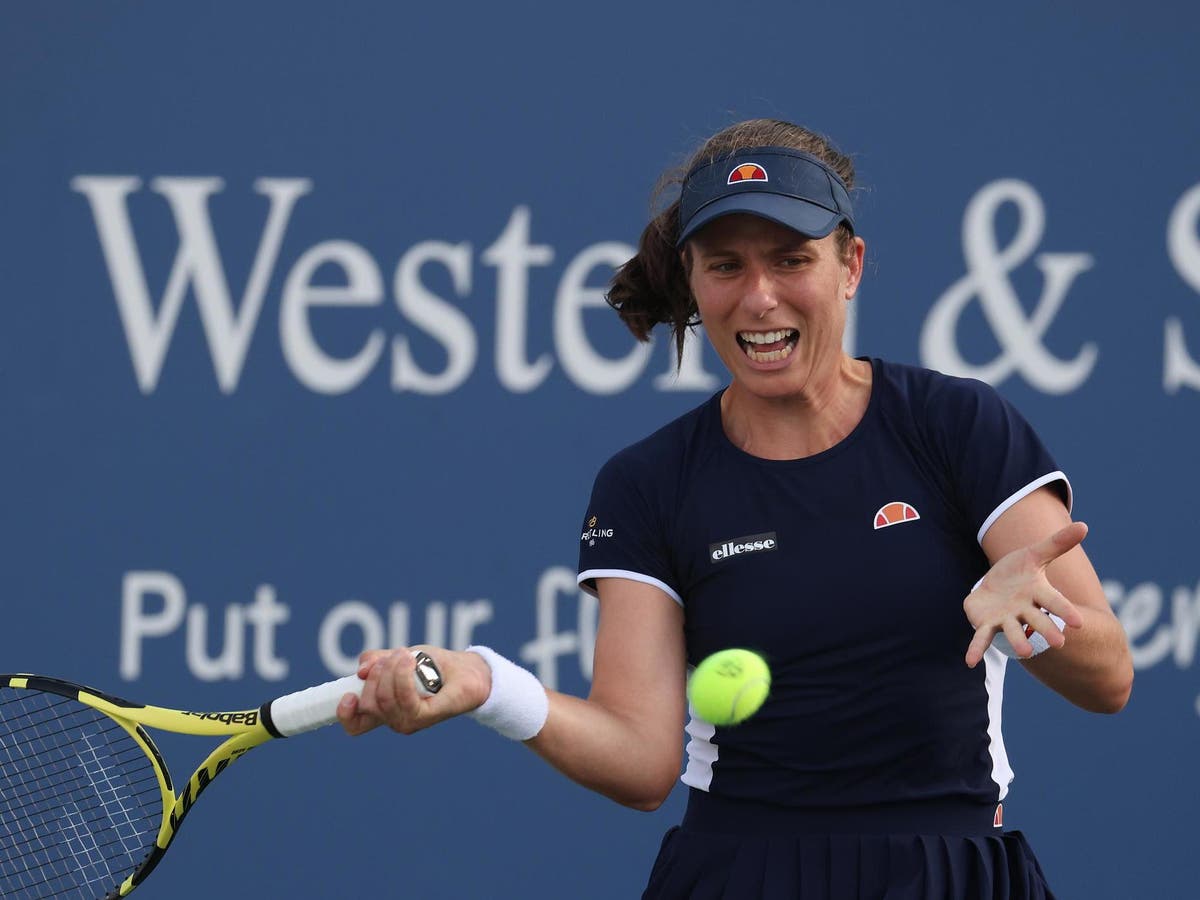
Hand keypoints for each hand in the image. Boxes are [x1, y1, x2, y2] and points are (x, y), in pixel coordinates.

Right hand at [336, 646, 491, 735]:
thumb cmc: (434, 665)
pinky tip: (409, 660)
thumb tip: (361, 670)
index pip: (355, 725)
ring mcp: (409, 720)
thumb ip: (376, 661)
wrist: (468, 670)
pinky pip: (405, 698)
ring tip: (406, 654)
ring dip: (391, 670)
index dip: (344, 714)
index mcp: (384, 708)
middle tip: (393, 657)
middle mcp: (394, 719)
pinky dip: (403, 675)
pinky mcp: (426, 716)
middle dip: (375, 674)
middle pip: (367, 703)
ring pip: (383, 699)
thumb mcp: (399, 657)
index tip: (348, 694)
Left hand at [963, 521, 1087, 667]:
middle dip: (1047, 630)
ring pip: (1012, 631)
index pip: (1055, 602)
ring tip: (1025, 653)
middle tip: (1059, 643)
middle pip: (1037, 620)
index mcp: (1038, 594)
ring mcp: (1006, 619)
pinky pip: (981, 639)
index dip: (1065, 611)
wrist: (994, 586)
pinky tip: (969, 662)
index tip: (1078, 623)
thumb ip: (1057, 543)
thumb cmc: (1019, 572)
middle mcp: (1024, 610)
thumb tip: (1084, 525)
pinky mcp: (986, 624)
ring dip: (1018, 641)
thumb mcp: (1035, 554)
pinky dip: (975, 650)